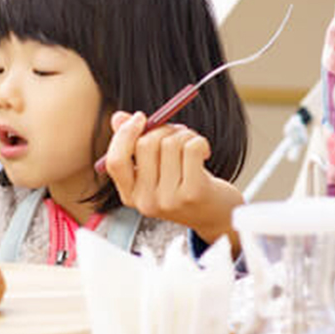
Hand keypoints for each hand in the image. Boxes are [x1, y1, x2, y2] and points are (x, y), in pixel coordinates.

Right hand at [102, 111, 243, 244]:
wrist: (218, 216)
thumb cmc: (185, 186)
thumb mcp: (157, 170)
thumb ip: (135, 146)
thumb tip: (118, 117)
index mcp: (131, 196)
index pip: (116, 162)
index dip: (124, 135)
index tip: (140, 117)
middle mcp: (146, 202)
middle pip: (145, 144)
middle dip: (163, 129)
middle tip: (177, 134)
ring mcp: (169, 200)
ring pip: (170, 143)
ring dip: (185, 135)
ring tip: (193, 146)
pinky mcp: (193, 193)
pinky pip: (191, 147)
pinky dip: (200, 141)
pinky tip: (204, 153)